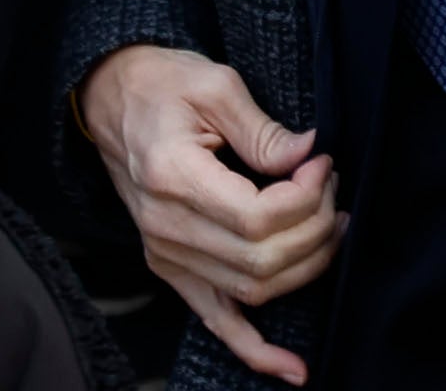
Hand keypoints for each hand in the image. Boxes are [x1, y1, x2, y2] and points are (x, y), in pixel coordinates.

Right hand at [84, 44, 340, 383]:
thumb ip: (263, 129)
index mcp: (172, 177)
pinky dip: (255, 350)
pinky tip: (292, 368)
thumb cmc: (163, 85)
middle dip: (316, 229)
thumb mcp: (215, 84)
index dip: (306, 199)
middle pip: (262, 261)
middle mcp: (165, 228)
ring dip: (305, 267)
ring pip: (252, 292)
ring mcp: (166, 256)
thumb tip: (309, 155)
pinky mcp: (172, 269)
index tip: (324, 164)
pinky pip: (216, 322)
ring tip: (331, 224)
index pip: (257, 218)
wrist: (113, 100)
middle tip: (332, 187)